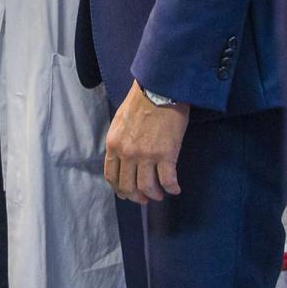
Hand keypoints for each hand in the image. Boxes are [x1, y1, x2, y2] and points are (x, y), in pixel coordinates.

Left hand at [104, 81, 189, 203]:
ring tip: (160, 194)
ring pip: (147, 187)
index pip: (111, 176)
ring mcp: (146, 155)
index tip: (128, 193)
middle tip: (145, 199)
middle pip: (128, 186)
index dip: (120, 189)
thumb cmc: (141, 101)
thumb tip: (123, 157)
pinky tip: (175, 189)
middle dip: (137, 197)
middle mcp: (127, 153)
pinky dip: (172, 188)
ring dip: (154, 195)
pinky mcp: (166, 154)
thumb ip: (119, 141)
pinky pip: (168, 180)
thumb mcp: (120, 121)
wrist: (160, 88)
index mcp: (113, 144)